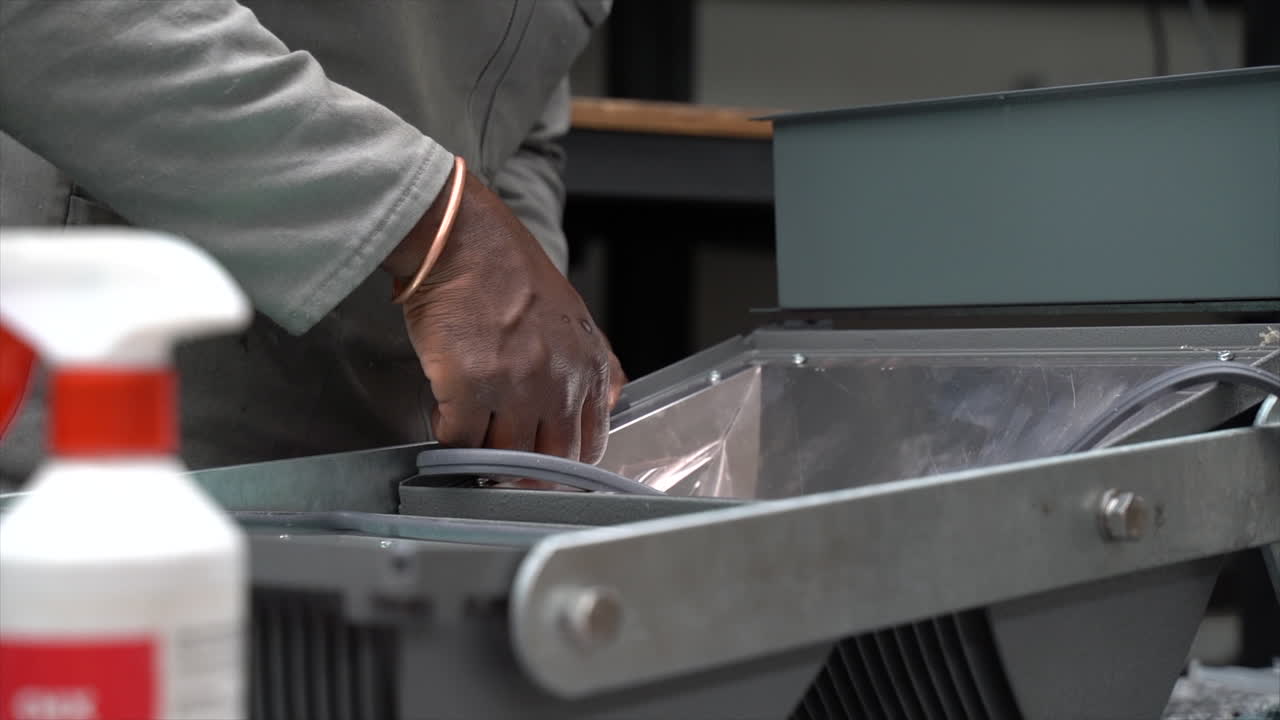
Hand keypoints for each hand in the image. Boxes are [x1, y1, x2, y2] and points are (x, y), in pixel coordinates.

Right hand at [385, 169, 620, 463]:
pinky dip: (449, 433)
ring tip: (471, 426)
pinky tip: (446, 408)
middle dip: (524, 471)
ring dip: (483, 449)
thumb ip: (594, 363)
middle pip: (548, 461)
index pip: (589, 444)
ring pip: (502, 455)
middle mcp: (558, 381)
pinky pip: (460, 439)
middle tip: (501, 465)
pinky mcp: (470, 387)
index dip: (563, 464)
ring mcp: (515, 387)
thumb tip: (608, 401)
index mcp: (586, 366)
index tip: (543, 466)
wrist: (463, 239)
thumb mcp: (573, 315)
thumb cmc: (508, 270)